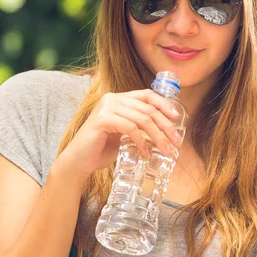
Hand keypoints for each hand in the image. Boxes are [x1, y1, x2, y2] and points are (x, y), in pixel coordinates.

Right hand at [59, 89, 183, 177]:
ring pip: (142, 119)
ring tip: (165, 150)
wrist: (79, 161)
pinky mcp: (102, 119)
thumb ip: (142, 127)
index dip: (164, 104)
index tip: (177, 117)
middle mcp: (112, 98)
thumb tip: (168, 131)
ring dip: (157, 136)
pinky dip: (141, 141)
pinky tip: (145, 153)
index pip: (147, 95)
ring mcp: (106, 107)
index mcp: (119, 99)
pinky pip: (130, 128)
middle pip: (148, 108)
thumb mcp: (127, 134)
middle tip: (176, 140)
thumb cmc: (103, 148)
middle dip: (165, 125)